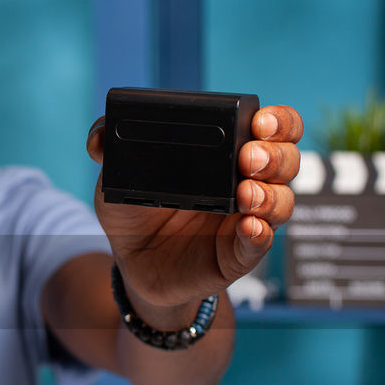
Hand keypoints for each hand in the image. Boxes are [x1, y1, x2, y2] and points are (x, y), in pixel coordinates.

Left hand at [86, 105, 302, 308]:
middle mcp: (248, 182)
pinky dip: (261, 234)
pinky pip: (261, 244)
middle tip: (249, 158)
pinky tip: (249, 226)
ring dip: (271, 195)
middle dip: (276, 155)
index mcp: (228, 154)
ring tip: (247, 194)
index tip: (260, 122)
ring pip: (282, 202)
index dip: (278, 121)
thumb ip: (109, 151)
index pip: (273, 128)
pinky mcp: (238, 254)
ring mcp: (247, 219)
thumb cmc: (136, 213)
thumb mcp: (118, 178)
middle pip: (287, 161)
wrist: (133, 263)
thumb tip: (97, 136)